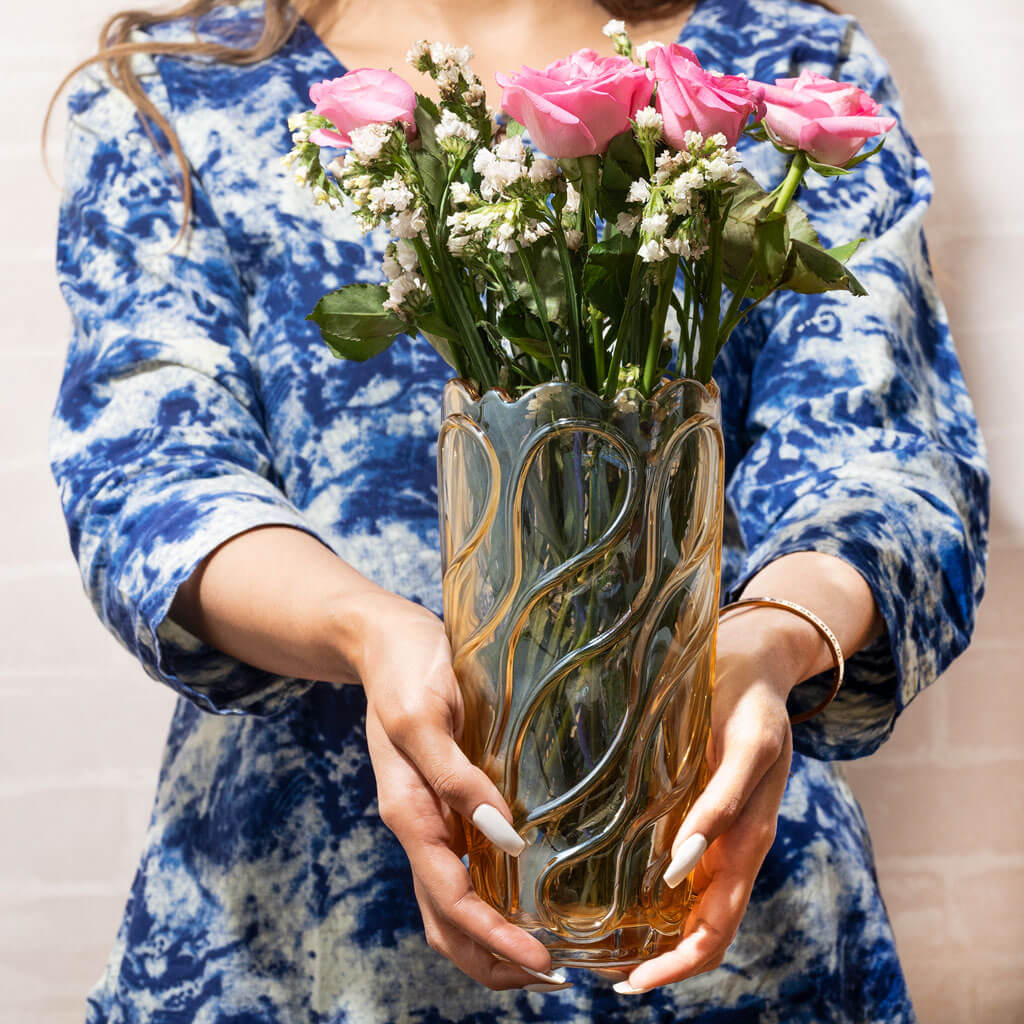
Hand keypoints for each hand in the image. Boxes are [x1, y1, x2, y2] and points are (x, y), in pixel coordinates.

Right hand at [358, 593, 568, 991]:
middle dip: (493, 961)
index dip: (495, 937)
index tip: (542, 961)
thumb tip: (505, 839)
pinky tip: (522, 902)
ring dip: (490, 943)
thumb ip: (458, 779)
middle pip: (446, 922)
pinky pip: (460, 872)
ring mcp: (427, 820)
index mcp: (409, 814)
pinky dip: (487, 905)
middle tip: (551, 981)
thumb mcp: (425, 718)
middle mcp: (417, 828)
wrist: (385, 640)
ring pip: (451, 906)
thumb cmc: (407, 670)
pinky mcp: (440, 805)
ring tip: (543, 961)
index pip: (451, 899)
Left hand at [613, 613, 797, 993]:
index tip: (633, 982)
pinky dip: (660, 899)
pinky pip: (688, 871)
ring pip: (695, 908)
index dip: (679, 963)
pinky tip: (621, 896)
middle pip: (705, 931)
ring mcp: (722, 834)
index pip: (716, 927)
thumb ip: (722, 802)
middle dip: (663, 964)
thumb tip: (683, 865)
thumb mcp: (746, 745)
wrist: (758, 663)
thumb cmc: (751, 701)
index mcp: (748, 841)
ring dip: (659, 940)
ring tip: (606, 953)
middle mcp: (735, 848)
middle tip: (609, 981)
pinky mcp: (707, 813)